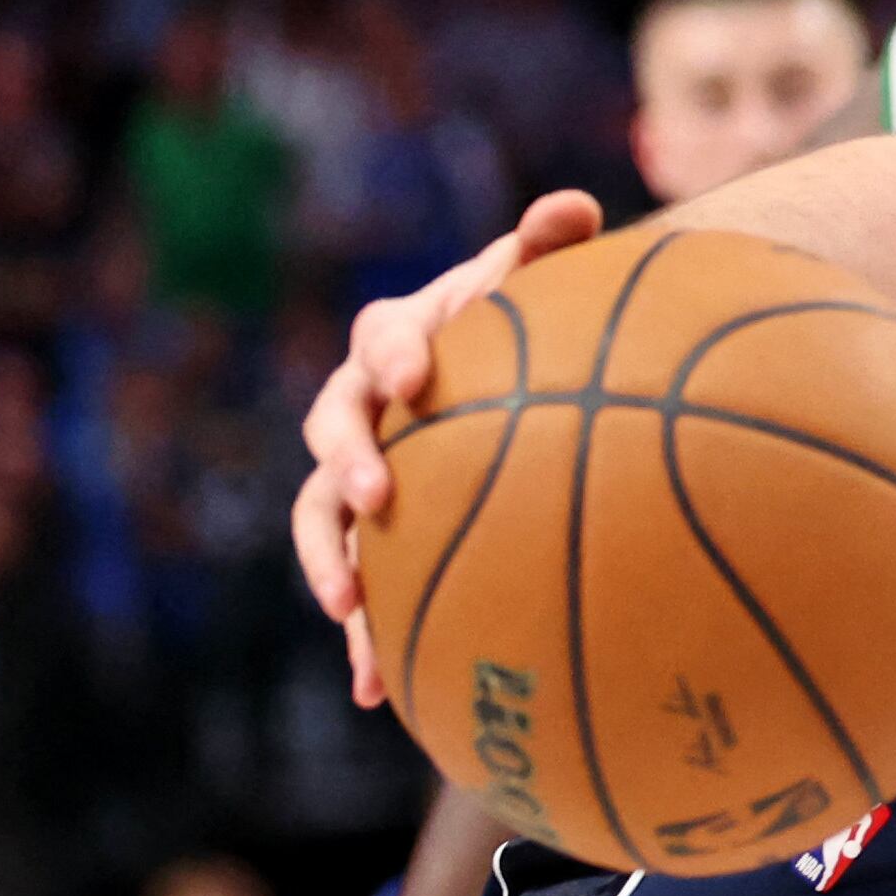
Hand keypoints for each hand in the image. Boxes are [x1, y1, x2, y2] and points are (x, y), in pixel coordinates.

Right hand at [290, 189, 604, 705]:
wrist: (511, 379)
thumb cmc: (526, 324)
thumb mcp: (540, 283)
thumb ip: (551, 245)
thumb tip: (573, 204)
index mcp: (400, 338)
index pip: (384, 337)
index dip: (393, 354)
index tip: (418, 379)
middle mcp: (361, 406)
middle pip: (332, 428)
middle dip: (349, 462)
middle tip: (378, 494)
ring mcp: (356, 475)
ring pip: (322, 519)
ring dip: (329, 562)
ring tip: (349, 610)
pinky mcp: (370, 539)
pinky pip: (356, 586)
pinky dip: (363, 636)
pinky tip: (378, 691)